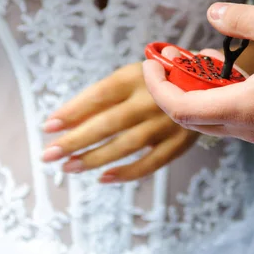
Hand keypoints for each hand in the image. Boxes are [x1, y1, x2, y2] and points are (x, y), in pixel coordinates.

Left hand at [41, 62, 198, 182]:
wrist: (205, 81)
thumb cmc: (155, 79)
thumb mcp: (129, 77)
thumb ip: (98, 98)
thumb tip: (62, 122)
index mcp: (137, 76)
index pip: (99, 95)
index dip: (73, 111)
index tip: (48, 126)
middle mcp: (152, 98)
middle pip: (109, 123)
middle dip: (75, 141)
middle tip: (49, 155)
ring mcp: (168, 121)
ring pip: (126, 145)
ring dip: (94, 158)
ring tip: (69, 166)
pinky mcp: (179, 142)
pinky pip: (151, 162)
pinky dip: (127, 173)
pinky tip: (103, 177)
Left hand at [143, 2, 253, 143]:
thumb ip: (243, 19)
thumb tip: (212, 13)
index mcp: (242, 107)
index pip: (179, 108)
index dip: (156, 86)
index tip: (149, 63)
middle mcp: (246, 127)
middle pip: (189, 117)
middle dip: (172, 88)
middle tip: (168, 61)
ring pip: (210, 118)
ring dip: (197, 91)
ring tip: (200, 59)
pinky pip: (232, 118)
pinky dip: (218, 96)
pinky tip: (229, 71)